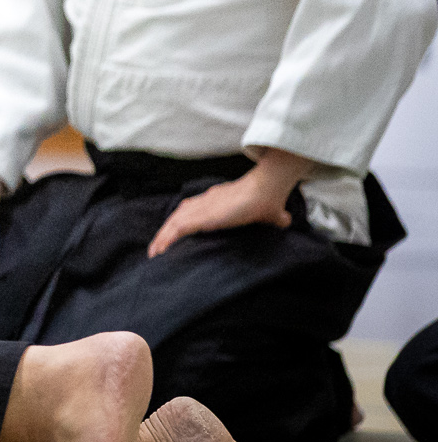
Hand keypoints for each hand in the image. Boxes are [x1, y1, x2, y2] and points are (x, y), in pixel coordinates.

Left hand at [147, 150, 309, 256]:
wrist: (267, 189)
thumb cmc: (269, 198)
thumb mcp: (269, 211)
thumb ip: (273, 216)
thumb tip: (285, 220)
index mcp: (216, 200)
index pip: (191, 209)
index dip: (180, 222)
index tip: (173, 234)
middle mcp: (204, 202)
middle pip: (177, 216)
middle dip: (165, 232)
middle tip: (157, 248)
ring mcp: (202, 207)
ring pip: (173, 222)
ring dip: (162, 237)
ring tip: (155, 252)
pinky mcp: (203, 216)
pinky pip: (179, 228)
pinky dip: (168, 238)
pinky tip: (161, 249)